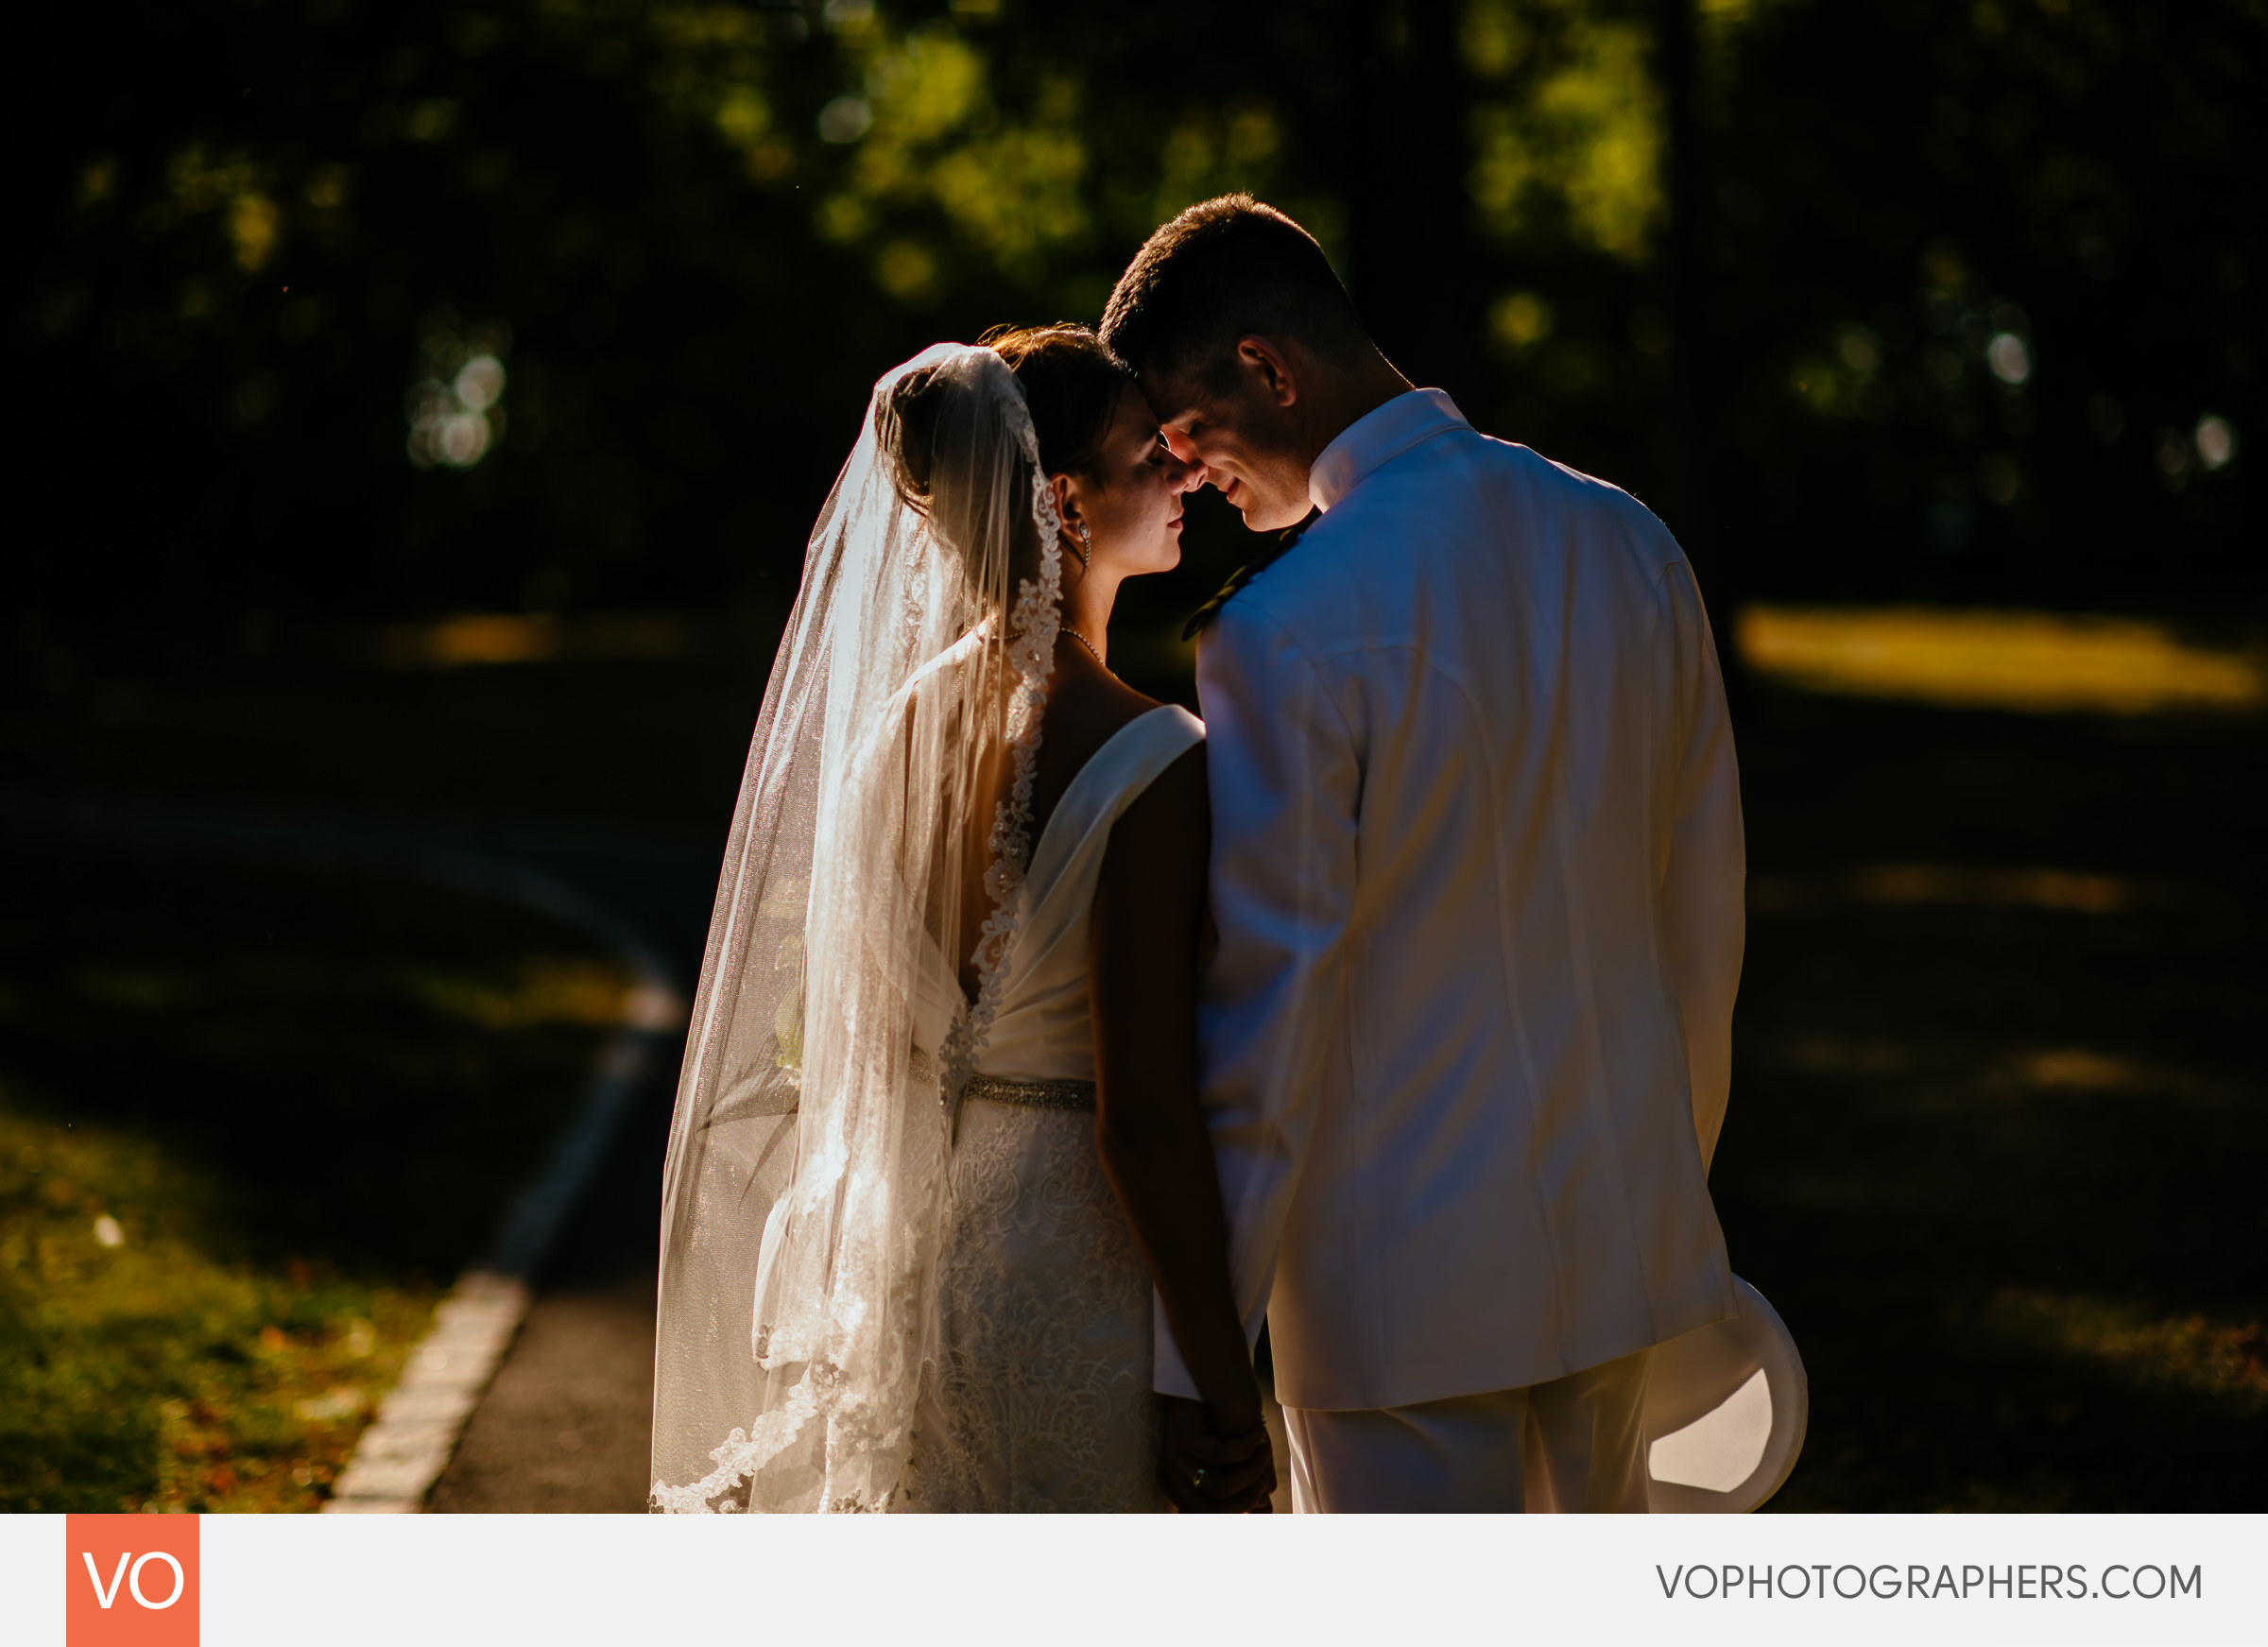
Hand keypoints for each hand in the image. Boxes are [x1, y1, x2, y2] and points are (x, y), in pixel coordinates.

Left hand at [1160, 1395, 1276, 1512]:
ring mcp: (1174, 1457)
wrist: (1203, 1378)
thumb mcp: (1235, 1459)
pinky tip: (1259, 1435)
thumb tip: (1266, 1511)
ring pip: (1219, 1486)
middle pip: (1213, 1511)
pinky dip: (1246, 1449)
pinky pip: (1220, 1456)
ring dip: (1252, 1472)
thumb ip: (1249, 1486)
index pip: (1207, 1517)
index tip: (1261, 1499)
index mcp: (1181, 1487)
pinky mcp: (1182, 1437)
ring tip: (1266, 1450)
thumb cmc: (1221, 1423)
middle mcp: (1173, 1477)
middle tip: (1267, 1477)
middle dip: (1248, 1497)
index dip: (1238, 1512)